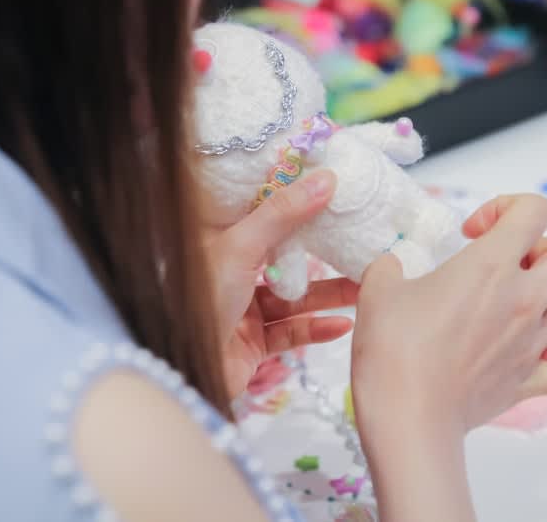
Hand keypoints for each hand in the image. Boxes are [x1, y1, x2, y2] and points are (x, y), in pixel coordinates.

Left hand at [204, 170, 355, 394]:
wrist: (182, 367)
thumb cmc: (201, 299)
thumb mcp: (242, 246)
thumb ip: (283, 213)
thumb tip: (325, 179)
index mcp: (221, 244)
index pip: (261, 214)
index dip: (293, 201)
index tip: (330, 189)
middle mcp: (232, 273)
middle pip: (284, 257)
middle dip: (322, 254)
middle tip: (359, 243)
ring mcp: (243, 310)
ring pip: (294, 298)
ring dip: (328, 295)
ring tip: (365, 289)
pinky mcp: (253, 344)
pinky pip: (291, 332)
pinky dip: (316, 330)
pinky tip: (342, 326)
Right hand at [351, 193, 546, 436]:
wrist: (407, 416)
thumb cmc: (393, 351)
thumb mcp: (377, 290)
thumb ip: (389, 267)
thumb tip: (392, 265)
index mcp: (489, 265)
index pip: (534, 210)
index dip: (506, 208)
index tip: (475, 231)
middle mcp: (522, 299)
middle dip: (544, 249)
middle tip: (507, 264)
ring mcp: (533, 342)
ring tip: (512, 306)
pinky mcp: (530, 381)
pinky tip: (534, 353)